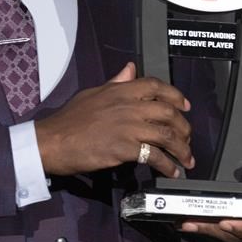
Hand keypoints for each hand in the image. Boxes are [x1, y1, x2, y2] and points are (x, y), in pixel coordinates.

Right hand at [36, 62, 194, 177]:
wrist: (53, 141)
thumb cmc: (70, 118)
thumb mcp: (94, 92)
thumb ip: (116, 82)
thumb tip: (130, 69)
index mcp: (121, 90)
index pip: (157, 87)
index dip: (176, 96)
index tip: (185, 107)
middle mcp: (129, 106)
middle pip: (168, 113)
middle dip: (183, 127)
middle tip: (187, 138)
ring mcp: (128, 127)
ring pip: (166, 135)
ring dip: (181, 149)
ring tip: (186, 160)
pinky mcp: (124, 148)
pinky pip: (154, 156)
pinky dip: (167, 165)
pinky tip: (172, 171)